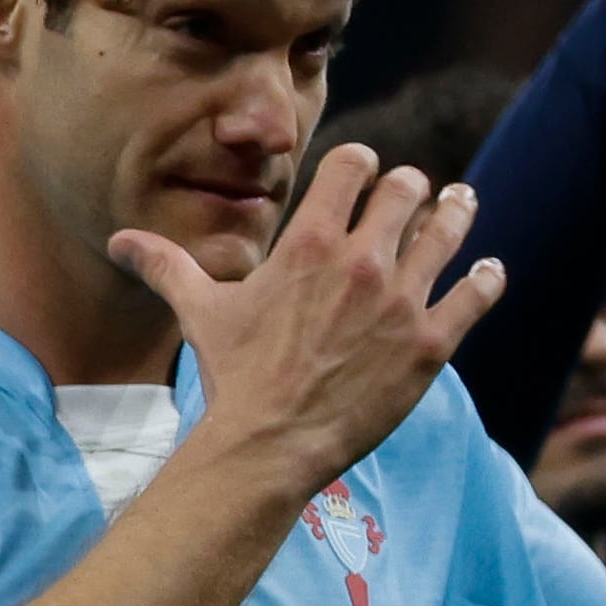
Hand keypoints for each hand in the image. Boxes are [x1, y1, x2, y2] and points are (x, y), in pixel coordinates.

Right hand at [117, 142, 496, 500]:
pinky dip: (485, 276)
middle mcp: (363, 261)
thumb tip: (118, 241)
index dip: (360, 163)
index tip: (362, 173)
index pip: (353, 165)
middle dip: (410, 186)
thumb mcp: (200, 311)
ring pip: (451, 231)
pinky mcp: (432, 341)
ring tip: (461, 203)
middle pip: (408, 189)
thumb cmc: (234, 373)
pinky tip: (486, 270)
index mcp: (310, 243)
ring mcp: (404, 300)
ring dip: (458, 212)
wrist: (270, 442)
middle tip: (414, 191)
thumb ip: (166, 266)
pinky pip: (478, 292)